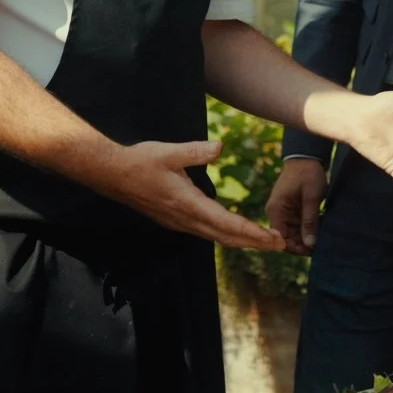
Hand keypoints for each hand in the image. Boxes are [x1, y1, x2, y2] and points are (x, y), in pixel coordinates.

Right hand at [104, 140, 284, 251]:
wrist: (111, 174)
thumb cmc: (140, 161)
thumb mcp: (170, 152)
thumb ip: (196, 151)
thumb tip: (220, 147)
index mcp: (188, 204)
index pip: (227, 224)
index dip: (252, 233)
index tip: (273, 239)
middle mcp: (185, 218)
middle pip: (226, 237)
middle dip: (254, 242)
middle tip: (281, 244)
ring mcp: (178, 222)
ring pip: (215, 237)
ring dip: (241, 240)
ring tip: (264, 241)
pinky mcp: (174, 220)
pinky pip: (205, 232)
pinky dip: (225, 235)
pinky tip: (233, 232)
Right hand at [265, 157, 327, 254]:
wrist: (306, 156)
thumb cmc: (308, 174)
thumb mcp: (311, 198)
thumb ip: (310, 221)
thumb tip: (310, 244)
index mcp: (276, 211)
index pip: (281, 239)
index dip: (296, 248)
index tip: (312, 250)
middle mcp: (276, 213)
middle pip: (288, 237)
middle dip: (304, 243)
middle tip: (322, 245)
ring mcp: (283, 211)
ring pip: (294, 232)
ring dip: (308, 235)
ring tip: (324, 237)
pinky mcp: (291, 209)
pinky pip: (298, 224)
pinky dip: (309, 227)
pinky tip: (321, 228)